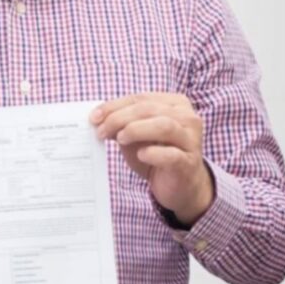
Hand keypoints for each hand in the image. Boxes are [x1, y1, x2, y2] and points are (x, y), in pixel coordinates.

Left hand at [92, 93, 213, 226]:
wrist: (180, 185)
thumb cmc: (158, 155)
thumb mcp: (136, 136)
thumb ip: (121, 124)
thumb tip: (98, 119)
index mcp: (175, 104)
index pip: (141, 98)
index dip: (115, 106)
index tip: (94, 117)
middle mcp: (187, 118)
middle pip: (149, 109)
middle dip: (120, 118)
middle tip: (101, 131)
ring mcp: (191, 139)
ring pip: (164, 126)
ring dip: (136, 130)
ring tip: (120, 139)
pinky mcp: (188, 162)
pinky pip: (171, 154)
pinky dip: (153, 153)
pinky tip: (140, 155)